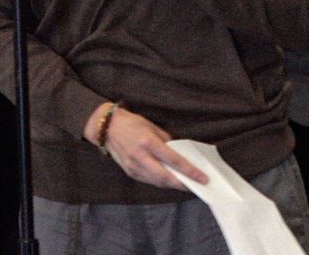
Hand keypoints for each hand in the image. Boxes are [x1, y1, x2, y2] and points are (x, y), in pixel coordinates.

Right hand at [85, 103, 207, 190]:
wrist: (106, 128)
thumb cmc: (131, 123)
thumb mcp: (151, 127)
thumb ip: (165, 141)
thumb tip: (178, 154)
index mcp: (148, 142)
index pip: (173, 160)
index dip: (189, 170)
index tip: (202, 177)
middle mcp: (140, 156)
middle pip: (164, 177)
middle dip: (181, 184)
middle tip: (195, 186)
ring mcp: (133, 166)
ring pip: (156, 182)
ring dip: (172, 185)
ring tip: (185, 184)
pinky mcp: (129, 172)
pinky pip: (148, 180)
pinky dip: (160, 182)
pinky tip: (169, 180)